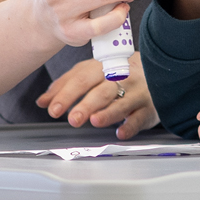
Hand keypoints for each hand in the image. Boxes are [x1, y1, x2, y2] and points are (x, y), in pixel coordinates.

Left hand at [39, 58, 161, 136]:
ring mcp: (136, 93)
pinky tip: (120, 133)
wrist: (157, 69)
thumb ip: (66, 85)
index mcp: (103, 67)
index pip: (82, 79)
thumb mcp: (90, 73)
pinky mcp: (149, 108)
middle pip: (102, 91)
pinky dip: (131, 126)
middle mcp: (121, 77)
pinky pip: (140, 117)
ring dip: (108, 113)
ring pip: (122, 103)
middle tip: (72, 119)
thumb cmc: (117, 72)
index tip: (53, 108)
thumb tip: (42, 101)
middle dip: (86, 105)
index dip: (67, 94)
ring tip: (94, 121)